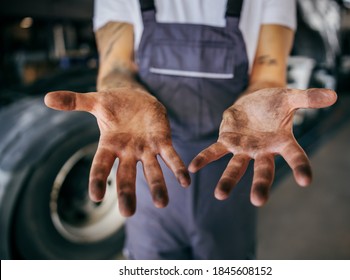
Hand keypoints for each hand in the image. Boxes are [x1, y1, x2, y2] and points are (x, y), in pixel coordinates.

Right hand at [44, 87, 189, 215]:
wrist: (136, 98)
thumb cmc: (114, 104)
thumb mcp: (95, 101)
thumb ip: (74, 101)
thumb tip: (46, 97)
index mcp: (109, 144)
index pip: (101, 165)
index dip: (98, 179)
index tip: (96, 196)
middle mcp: (127, 152)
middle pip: (126, 175)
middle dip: (127, 193)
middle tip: (128, 213)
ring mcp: (146, 149)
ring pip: (151, 171)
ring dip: (157, 187)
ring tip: (162, 203)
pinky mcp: (162, 142)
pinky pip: (170, 157)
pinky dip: (176, 168)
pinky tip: (185, 181)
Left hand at [189, 88, 336, 205]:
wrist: (255, 99)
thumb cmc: (275, 102)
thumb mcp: (290, 97)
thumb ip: (308, 97)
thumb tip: (334, 94)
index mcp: (282, 142)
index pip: (295, 157)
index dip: (301, 167)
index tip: (306, 180)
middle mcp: (263, 151)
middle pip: (263, 170)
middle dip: (260, 185)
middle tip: (258, 200)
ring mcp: (243, 148)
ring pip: (236, 167)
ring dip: (228, 181)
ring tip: (220, 195)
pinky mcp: (227, 141)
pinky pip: (215, 151)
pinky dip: (205, 158)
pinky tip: (193, 168)